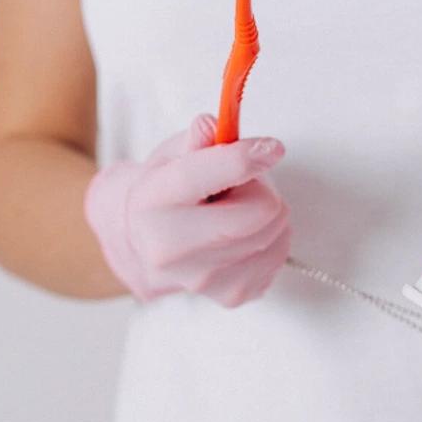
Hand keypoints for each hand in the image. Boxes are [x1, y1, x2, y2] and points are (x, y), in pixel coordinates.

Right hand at [83, 113, 291, 306]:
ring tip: (236, 211)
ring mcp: (201, 278)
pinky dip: (270, 240)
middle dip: (260, 189)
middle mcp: (170, 247)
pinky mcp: (231, 295)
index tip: (270, 148)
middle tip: (240, 186)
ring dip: (267, 216)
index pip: (201, 175)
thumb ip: (196, 140)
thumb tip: (214, 125)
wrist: (143, 245)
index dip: (244, 158)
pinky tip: (242, 235)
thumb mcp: (171, 156)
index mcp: (153, 201)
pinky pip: (278, 257)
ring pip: (274, 234)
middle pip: (257, 212)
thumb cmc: (165, 193)